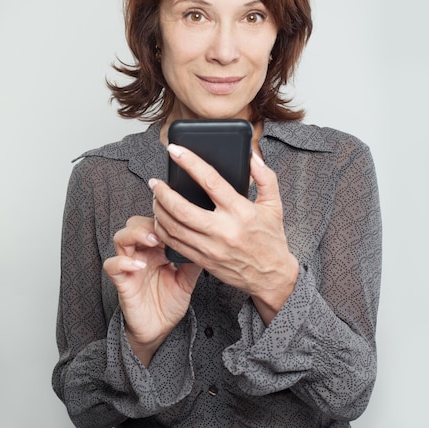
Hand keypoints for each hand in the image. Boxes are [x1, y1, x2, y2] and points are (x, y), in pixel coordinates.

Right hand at [103, 216, 201, 364]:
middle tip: (163, 230)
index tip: (178, 224)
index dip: (163, 220)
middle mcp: (142, 254)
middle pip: (134, 223)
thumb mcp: (187, 281)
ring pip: (120, 238)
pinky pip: (112, 265)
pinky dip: (123, 262)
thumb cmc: (169, 303)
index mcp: (157, 250)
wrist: (158, 329)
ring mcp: (130, 266)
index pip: (154, 223)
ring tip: (152, 241)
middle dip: (148, 222)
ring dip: (135, 235)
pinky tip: (140, 266)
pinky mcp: (122, 282)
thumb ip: (192, 263)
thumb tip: (205, 245)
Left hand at [151, 145, 298, 324]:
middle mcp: (223, 230)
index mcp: (241, 211)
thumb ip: (265, 177)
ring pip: (174, 228)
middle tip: (154, 182)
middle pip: (182, 209)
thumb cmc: (271, 238)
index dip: (190, 162)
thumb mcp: (274, 204)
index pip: (210, 181)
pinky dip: (163, 230)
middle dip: (163, 192)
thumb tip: (251, 156)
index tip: (175, 150)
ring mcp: (211, 248)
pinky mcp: (203, 260)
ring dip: (159, 210)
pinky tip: (160, 220)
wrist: (271, 277)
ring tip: (155, 198)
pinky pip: (175, 245)